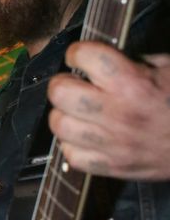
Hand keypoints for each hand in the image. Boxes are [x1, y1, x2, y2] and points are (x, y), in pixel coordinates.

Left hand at [48, 43, 169, 179]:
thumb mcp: (166, 68)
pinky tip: (86, 136)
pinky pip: (71, 156)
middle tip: (75, 84)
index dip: (78, 52)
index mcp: (134, 82)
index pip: (84, 56)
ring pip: (59, 125)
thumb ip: (130, 62)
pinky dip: (73, 145)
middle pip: (60, 92)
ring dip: (64, 114)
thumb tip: (96, 60)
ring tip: (78, 111)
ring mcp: (113, 143)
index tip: (81, 56)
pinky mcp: (113, 167)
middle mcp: (119, 112)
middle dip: (64, 83)